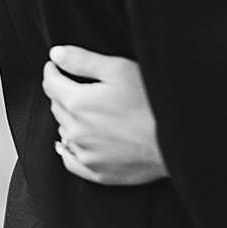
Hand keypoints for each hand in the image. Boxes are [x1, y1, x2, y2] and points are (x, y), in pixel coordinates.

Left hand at [42, 44, 166, 185]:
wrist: (176, 141)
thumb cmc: (150, 101)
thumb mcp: (118, 70)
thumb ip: (82, 60)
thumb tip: (55, 55)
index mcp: (77, 103)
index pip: (50, 83)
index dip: (52, 70)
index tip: (56, 65)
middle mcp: (75, 131)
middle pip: (56, 106)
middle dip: (62, 92)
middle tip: (75, 83)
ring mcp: (85, 154)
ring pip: (64, 130)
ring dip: (68, 118)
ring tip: (84, 109)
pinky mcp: (97, 172)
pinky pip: (70, 160)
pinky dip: (68, 148)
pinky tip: (72, 142)